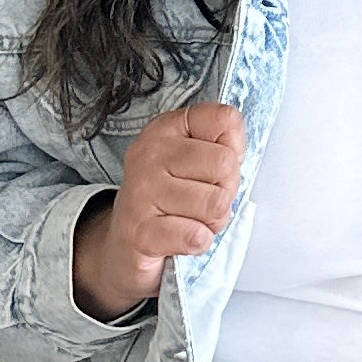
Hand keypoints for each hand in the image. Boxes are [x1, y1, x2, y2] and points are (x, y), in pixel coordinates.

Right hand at [73, 99, 244, 319]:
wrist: (127, 242)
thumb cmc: (172, 198)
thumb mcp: (198, 160)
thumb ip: (225, 142)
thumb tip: (235, 146)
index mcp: (164, 129)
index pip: (224, 120)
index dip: (233, 148)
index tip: (213, 164)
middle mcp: (148, 154)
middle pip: (225, 163)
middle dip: (226, 189)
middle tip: (204, 199)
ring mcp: (141, 192)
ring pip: (216, 203)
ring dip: (213, 220)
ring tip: (192, 218)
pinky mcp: (141, 232)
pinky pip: (197, 236)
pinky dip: (199, 242)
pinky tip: (180, 236)